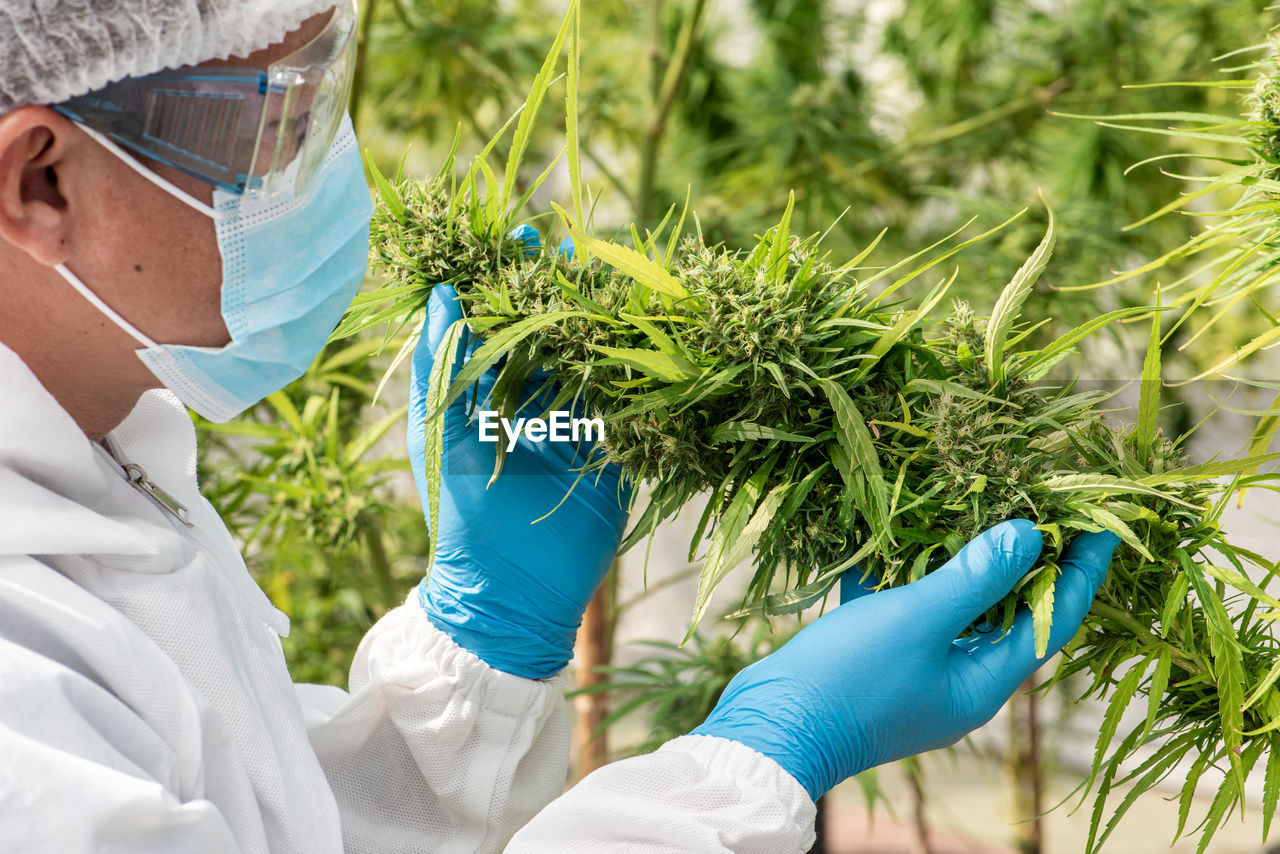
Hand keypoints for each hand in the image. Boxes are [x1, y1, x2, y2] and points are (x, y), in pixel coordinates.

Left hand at [407, 229, 632, 678]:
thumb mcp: (441, 434)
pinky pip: (626, 407)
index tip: (520, 235)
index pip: (502, 322)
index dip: (510, 280)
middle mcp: (534, 404)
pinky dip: (636, 375)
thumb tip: (441, 294)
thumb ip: (442, 366)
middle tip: (574, 247)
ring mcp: (576, 429)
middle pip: (552, 333)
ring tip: (613, 276)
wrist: (506, 591)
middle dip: (562, 292)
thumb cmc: (460, 515)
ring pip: (592, 363)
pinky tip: (648, 336)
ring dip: (601, 324)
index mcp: (488, 395)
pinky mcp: (612, 456)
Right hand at [691, 519, 1119, 799]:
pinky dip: (906, 575)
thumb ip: (974, 578)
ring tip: (972, 507)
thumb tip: (1029, 536)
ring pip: (955, 610)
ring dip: (961, 562)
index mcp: (983, 682)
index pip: (1052, 620)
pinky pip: (907, 611)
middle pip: (1008, 614)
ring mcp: (917, 674)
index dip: (1080, 571)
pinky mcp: (879, 664)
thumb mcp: (918, 620)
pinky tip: (893, 534)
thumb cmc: (851, 678)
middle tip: (1038, 504)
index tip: (1101, 523)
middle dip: (1023, 559)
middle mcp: (959, 682)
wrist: (769, 728)